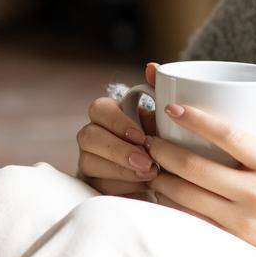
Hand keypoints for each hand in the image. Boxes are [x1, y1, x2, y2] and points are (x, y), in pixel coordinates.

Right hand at [75, 62, 160, 196]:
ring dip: (122, 171)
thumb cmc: (162, 141)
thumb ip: (159, 90)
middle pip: (88, 137)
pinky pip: (98, 186)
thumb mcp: (165, 118)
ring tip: (150, 176)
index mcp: (108, 115)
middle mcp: (93, 136)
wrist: (167, 176)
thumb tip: (152, 67)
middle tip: (147, 162)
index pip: (98, 108)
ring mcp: (89, 161)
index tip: (140, 136)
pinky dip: (122, 188)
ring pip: (90, 163)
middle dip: (118, 151)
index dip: (116, 122)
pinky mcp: (94, 185)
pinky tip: (144, 188)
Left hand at [143, 82, 255, 256]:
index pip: (231, 136)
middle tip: (148, 136)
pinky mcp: (229, 242)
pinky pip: (190, 220)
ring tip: (147, 162)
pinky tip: (157, 192)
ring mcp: (241, 222)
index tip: (172, 107)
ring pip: (186, 196)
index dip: (197, 120)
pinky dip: (169, 204)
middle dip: (164, 149)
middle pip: (197, 168)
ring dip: (160, 177)